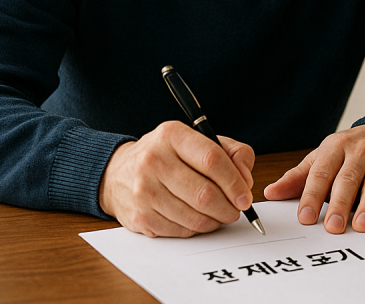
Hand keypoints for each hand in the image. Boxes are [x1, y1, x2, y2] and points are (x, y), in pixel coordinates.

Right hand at [98, 121, 254, 237]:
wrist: (118, 174)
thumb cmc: (168, 156)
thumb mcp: (200, 141)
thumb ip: (233, 153)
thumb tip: (246, 180)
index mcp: (172, 135)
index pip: (212, 160)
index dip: (235, 182)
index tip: (245, 196)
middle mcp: (153, 160)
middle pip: (205, 193)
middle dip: (229, 207)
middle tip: (236, 210)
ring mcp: (143, 190)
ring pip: (194, 217)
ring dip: (215, 221)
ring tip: (219, 214)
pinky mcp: (139, 216)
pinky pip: (180, 230)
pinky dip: (196, 228)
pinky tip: (197, 219)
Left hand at [263, 124, 364, 233]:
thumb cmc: (351, 150)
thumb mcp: (323, 157)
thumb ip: (298, 177)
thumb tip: (271, 193)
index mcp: (336, 147)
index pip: (322, 172)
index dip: (312, 195)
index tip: (305, 217)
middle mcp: (361, 152)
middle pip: (349, 179)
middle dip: (340, 204)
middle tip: (332, 227)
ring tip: (361, 226)